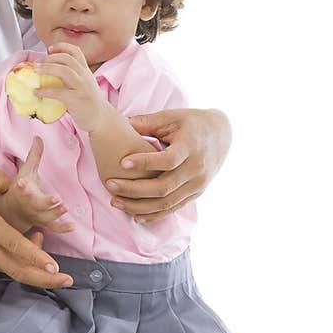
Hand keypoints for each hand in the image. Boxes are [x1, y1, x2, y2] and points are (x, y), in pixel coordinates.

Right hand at [0, 168, 74, 288]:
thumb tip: (12, 181)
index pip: (16, 245)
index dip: (37, 256)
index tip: (56, 266)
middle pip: (19, 271)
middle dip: (46, 279)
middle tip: (67, 281)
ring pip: (12, 270)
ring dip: (34, 270)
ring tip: (51, 266)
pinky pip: (1, 265)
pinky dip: (18, 264)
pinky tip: (27, 257)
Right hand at [1, 135, 74, 234]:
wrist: (12, 212)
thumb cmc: (22, 188)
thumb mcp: (26, 171)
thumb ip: (34, 155)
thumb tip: (38, 136)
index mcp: (23, 190)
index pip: (21, 188)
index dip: (22, 186)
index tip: (21, 183)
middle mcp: (29, 204)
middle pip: (36, 204)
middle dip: (45, 202)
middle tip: (56, 198)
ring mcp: (36, 215)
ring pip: (46, 217)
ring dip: (55, 213)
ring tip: (65, 207)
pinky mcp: (43, 223)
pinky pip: (53, 228)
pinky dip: (62, 228)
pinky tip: (73, 227)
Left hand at [34, 44, 105, 132]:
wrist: (100, 119)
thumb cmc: (88, 102)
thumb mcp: (83, 84)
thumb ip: (71, 77)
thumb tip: (48, 73)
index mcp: (85, 71)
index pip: (76, 51)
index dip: (62, 47)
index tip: (49, 49)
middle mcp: (85, 76)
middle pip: (68, 59)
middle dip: (51, 58)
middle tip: (38, 63)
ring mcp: (82, 87)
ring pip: (65, 71)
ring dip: (48, 68)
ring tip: (36, 70)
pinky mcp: (77, 100)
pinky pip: (59, 92)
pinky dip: (45, 91)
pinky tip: (37, 92)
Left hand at [103, 108, 231, 222]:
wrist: (222, 134)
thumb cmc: (192, 123)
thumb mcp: (172, 117)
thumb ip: (147, 123)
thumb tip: (120, 123)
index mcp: (191, 147)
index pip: (167, 160)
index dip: (144, 163)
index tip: (122, 162)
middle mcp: (196, 169)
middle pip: (163, 187)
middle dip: (134, 189)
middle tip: (110, 185)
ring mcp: (197, 184)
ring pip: (167, 203)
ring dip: (139, 206)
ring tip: (115, 202)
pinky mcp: (196, 194)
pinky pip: (173, 209)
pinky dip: (154, 214)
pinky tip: (134, 215)